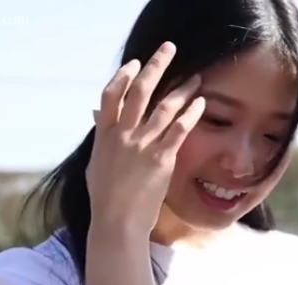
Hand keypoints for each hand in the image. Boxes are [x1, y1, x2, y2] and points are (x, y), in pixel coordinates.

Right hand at [87, 41, 204, 236]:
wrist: (117, 222)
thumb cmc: (106, 198)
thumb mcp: (96, 163)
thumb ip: (101, 136)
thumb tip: (97, 113)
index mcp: (105, 136)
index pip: (111, 96)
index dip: (123, 77)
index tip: (134, 63)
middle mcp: (123, 136)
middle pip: (139, 92)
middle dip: (155, 67)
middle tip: (168, 50)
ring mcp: (142, 146)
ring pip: (163, 107)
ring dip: (182, 89)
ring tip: (196, 78)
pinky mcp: (161, 159)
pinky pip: (178, 129)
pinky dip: (191, 113)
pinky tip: (201, 103)